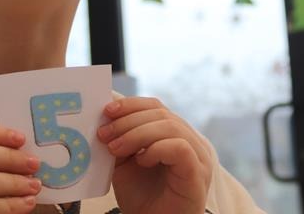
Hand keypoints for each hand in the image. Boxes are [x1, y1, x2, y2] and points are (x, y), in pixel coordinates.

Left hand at [98, 97, 212, 213]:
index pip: (155, 107)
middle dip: (128, 121)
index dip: (131, 105)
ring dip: (136, 134)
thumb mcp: (124, 163)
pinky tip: (141, 161)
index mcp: (174, 135)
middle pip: (161, 113)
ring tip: (116, 149)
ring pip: (170, 126)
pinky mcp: (198, 172)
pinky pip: (180, 147)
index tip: (107, 111)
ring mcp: (198, 156)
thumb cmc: (143, 198)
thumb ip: (120, 140)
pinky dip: (156, 149)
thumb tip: (104, 118)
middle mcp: (190, 141)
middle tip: (105, 134)